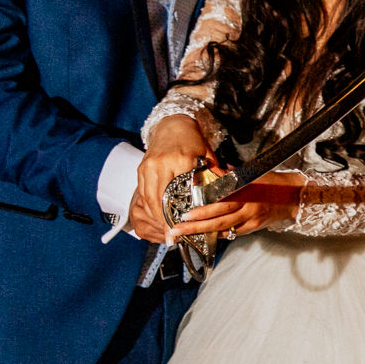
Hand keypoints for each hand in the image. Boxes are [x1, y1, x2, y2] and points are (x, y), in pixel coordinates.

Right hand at [132, 115, 216, 243]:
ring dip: (156, 217)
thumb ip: (213, 175)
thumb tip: (223, 196)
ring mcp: (148, 167)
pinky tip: (158, 217)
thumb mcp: (207, 155)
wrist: (173, 125)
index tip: (180, 229)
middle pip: (160, 199)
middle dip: (164, 221)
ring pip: (149, 199)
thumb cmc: (193, 140)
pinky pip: (143, 193)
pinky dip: (151, 207)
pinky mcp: (141, 169)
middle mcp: (160, 164)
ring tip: (165, 232)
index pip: (178, 192)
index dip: (178, 213)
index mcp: (180, 160)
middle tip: (172, 238)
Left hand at [168, 170, 300, 241]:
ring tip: (185, 234)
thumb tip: (213, 171)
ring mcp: (252, 220)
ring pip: (224, 229)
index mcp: (248, 191)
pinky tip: (205, 235)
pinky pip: (232, 232)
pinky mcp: (254, 228)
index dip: (204, 208)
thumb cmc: (273, 183)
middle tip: (179, 227)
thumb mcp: (253, 174)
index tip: (188, 211)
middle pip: (220, 218)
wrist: (294, 197)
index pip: (222, 201)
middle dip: (197, 224)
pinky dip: (218, 233)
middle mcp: (249, 207)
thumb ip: (232, 176)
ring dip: (203, 232)